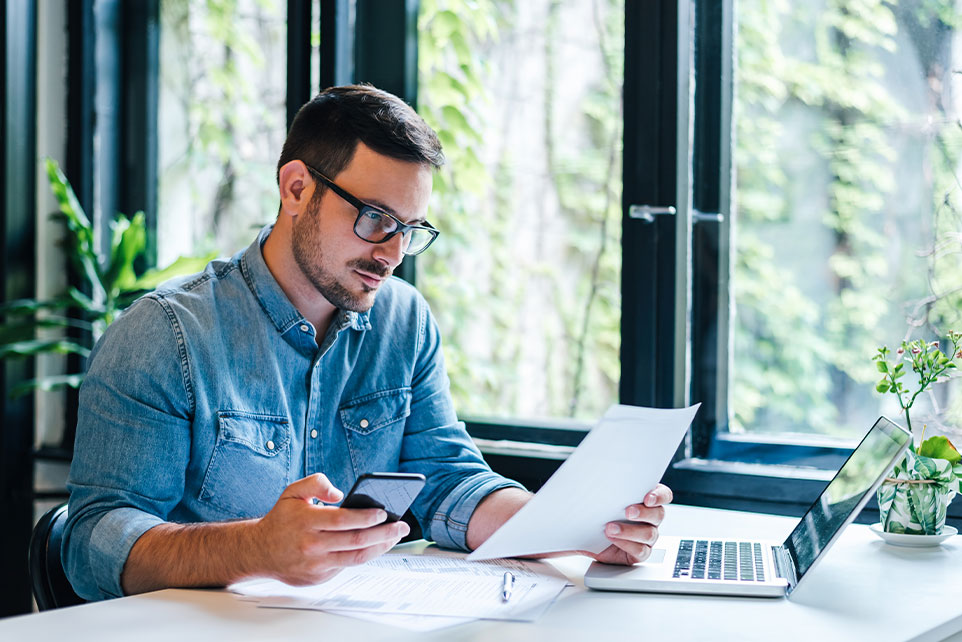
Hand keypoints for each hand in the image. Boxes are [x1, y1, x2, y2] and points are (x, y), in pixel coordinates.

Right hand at [251, 473, 409, 584]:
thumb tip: (339, 493)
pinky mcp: (318, 577)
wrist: (258, 551)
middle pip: (356, 540)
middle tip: (402, 525)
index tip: (384, 512)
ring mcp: (316, 564)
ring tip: (395, 536)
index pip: (343, 520)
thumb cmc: (281, 519)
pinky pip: (347, 566)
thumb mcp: (292, 491)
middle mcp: (312, 545)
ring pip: (356, 558)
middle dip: (384, 533)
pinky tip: (376, 545)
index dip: (366, 517)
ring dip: (380, 547)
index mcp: (306, 521)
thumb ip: (316, 482)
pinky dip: (364, 555)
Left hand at [591, 483, 671, 564]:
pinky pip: (640, 550)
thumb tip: (605, 473)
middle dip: (643, 512)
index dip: (659, 496)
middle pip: (658, 514)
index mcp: (646, 500)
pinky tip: (612, 539)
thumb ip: (612, 487)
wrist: (587, 534)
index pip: (663, 495)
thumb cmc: (597, 512)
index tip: (647, 498)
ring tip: (611, 528)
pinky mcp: (638, 552)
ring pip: (649, 534)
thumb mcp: (603, 495)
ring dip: (630, 530)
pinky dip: (626, 544)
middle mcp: (650, 518)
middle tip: (627, 512)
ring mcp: (646, 536)